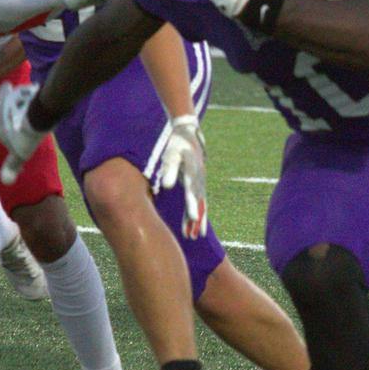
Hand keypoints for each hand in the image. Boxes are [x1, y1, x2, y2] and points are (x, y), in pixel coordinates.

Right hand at [0, 81, 47, 184]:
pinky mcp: (23, 91)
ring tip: (7, 88)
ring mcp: (9, 98)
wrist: (39, 116)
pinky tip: (30, 91)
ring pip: (3, 89)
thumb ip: (12, 166)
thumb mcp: (19, 155)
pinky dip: (24, 91)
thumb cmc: (25, 137)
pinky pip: (22, 89)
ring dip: (5, 90)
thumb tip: (6, 181)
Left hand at [153, 113, 207, 239]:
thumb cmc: (176, 144)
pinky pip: (200, 199)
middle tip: (194, 237)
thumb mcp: (171, 154)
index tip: (192, 222)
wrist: (187, 132)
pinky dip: (198, 211)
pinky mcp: (198, 181)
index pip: (192, 195)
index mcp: (192, 173)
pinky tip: (195, 222)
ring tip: (196, 236)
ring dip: (198, 219)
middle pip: (199, 203)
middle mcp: (199, 179)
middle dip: (197, 221)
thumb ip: (170, 170)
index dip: (192, 209)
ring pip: (201, 204)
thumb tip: (167, 187)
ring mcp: (201, 181)